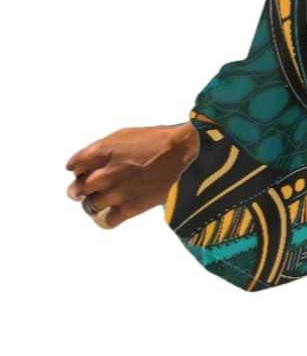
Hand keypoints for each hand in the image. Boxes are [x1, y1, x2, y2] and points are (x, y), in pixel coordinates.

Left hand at [65, 123, 199, 228]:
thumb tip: (84, 163)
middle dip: (79, 190)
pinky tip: (115, 211)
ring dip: (94, 203)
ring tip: (104, 200)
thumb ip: (100, 150)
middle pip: (77, 189)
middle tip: (85, 191)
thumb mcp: (122, 135)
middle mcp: (105, 174)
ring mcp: (117, 193)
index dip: (77, 170)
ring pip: (91, 206)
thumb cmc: (155, 141)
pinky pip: (108, 220)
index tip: (84, 172)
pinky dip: (109, 217)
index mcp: (101, 153)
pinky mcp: (131, 208)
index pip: (73, 166)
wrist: (183, 153)